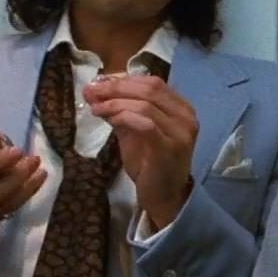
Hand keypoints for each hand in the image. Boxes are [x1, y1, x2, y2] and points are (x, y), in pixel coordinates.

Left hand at [84, 73, 197, 227]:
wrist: (164, 197)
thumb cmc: (150, 165)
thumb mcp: (134, 132)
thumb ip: (120, 110)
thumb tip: (95, 90)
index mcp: (181, 108)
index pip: (152, 82)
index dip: (123, 79)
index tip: (97, 83)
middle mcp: (186, 116)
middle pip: (149, 88)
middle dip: (116, 87)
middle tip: (91, 92)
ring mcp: (181, 132)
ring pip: (146, 104)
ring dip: (115, 102)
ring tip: (95, 107)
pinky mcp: (170, 147)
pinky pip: (145, 123)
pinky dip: (123, 116)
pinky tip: (108, 119)